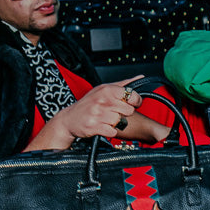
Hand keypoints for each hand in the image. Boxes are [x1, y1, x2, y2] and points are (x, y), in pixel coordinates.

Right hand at [26, 77, 142, 149]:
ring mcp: (98, 114)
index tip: (131, 103)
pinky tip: (103, 126)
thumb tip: (140, 77)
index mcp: (107, 90)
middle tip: (114, 112)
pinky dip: (110, 131)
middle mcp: (102, 100)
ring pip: (120, 121)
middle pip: (128, 111)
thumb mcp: (104, 89)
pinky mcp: (94, 126)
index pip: (132, 95)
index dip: (135, 101)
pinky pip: (113, 131)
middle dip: (123, 113)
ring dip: (115, 122)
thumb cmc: (89, 103)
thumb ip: (124, 84)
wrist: (69, 118)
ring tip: (106, 119)